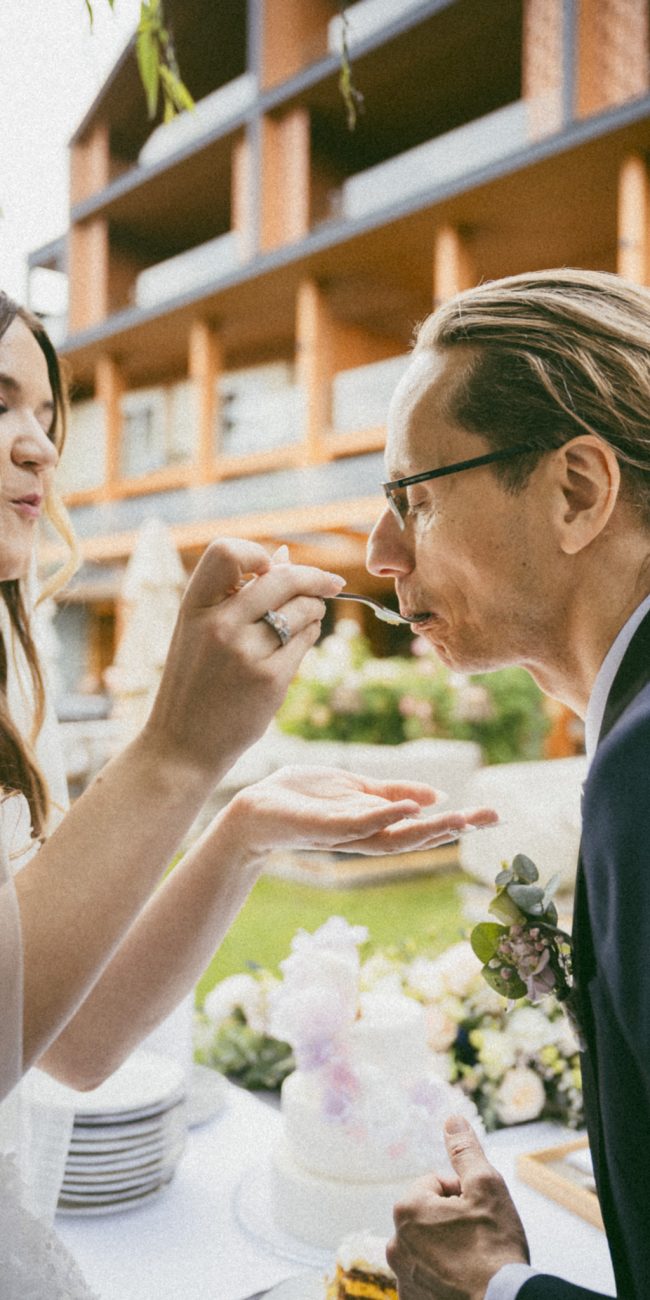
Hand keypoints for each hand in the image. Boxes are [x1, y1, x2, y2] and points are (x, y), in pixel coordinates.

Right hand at [143, 538, 343, 781]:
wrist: (182, 745)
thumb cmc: (194, 683)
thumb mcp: (199, 631)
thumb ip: (235, 593)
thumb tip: (283, 555)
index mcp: (194, 607)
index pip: (226, 551)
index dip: (256, 554)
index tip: (271, 567)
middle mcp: (218, 625)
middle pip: (282, 577)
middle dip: (314, 577)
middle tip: (330, 584)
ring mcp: (245, 653)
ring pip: (302, 609)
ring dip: (315, 608)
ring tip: (308, 615)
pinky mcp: (269, 679)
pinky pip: (306, 640)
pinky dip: (311, 634)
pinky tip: (303, 639)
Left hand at [223, 765, 498, 858]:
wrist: (253, 808)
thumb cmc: (301, 797)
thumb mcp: (354, 787)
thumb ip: (391, 791)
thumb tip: (436, 796)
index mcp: (375, 824)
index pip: (422, 826)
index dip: (458, 822)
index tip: (493, 815)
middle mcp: (365, 835)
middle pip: (416, 837)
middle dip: (454, 829)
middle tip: (490, 818)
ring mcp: (344, 835)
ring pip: (392, 837)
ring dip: (427, 829)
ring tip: (460, 818)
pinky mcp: (320, 829)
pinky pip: (355, 827)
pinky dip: (382, 818)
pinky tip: (406, 808)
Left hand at [387, 1115, 528, 1299]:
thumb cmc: (496, 1248)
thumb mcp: (486, 1187)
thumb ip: (465, 1151)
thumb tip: (452, 1119)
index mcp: (408, 1209)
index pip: (437, 1184)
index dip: (464, 1194)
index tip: (480, 1215)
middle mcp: (395, 1243)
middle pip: (431, 1216)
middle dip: (453, 1221)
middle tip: (480, 1238)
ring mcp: (402, 1276)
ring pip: (428, 1247)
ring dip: (448, 1248)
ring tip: (474, 1262)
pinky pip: (426, 1277)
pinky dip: (442, 1277)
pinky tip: (464, 1282)